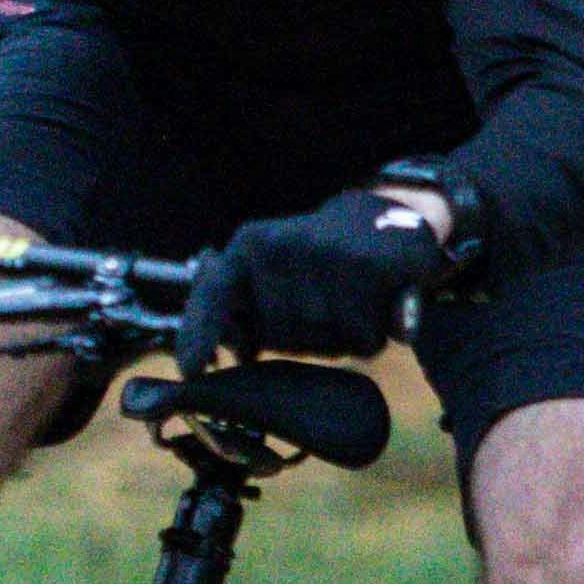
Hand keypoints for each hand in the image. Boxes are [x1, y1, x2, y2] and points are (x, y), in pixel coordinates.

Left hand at [176, 182, 464, 370]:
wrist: (392, 216)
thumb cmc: (320, 256)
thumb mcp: (270, 265)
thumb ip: (240, 304)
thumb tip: (227, 349)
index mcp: (250, 246)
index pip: (214, 292)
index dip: (199, 332)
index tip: (191, 368)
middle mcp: (281, 247)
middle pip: (277, 337)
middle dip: (298, 338)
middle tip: (320, 304)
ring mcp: (325, 256)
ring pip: (322, 343)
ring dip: (335, 337)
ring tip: (346, 302)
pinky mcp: (368, 270)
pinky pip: (361, 339)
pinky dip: (370, 336)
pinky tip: (373, 308)